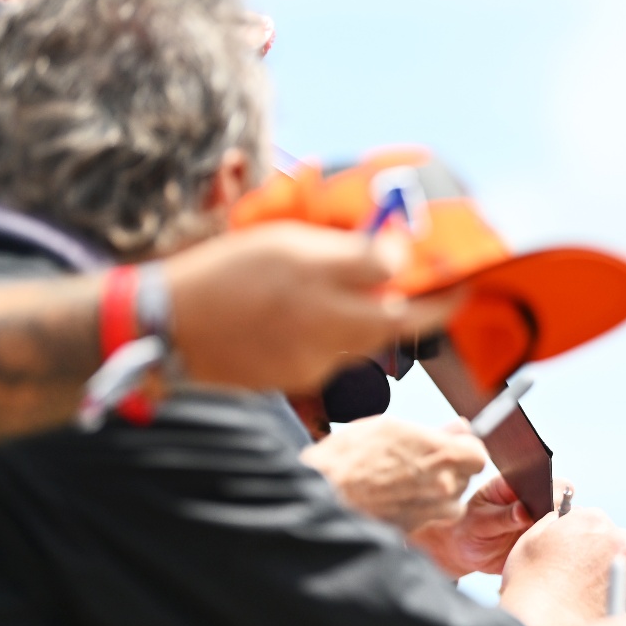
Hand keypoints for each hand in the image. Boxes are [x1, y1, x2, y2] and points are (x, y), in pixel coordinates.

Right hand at [165, 222, 462, 392]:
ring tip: (334, 283)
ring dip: (363, 312)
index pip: (410, 303)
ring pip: (358, 335)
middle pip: (390, 324)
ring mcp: (312, 364)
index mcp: (333, 305)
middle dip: (410, 303)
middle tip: (420, 280)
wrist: (166, 326)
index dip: (442, 294)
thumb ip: (352, 256)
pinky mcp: (295, 377)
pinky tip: (299, 311)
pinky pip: (329, 350)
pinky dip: (329, 328)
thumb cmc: (226, 275)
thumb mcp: (291, 247)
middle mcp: (329, 342)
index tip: (460, 277)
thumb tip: (398, 255)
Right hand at [301, 417, 487, 532]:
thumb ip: (433, 431)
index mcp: (442, 455)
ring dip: (437, 494)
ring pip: (450, 503)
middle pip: (465, 479)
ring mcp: (430, 512)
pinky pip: (428, 519)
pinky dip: (419, 510)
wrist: (319, 497)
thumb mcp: (390, 428)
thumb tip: (459, 428)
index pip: (478, 454)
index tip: (451, 447)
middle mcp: (443, 486)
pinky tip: (394, 499)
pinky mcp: (415, 530)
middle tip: (420, 463)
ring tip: (404, 482)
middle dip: (450, 470)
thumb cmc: (348, 459)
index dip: (464, 449)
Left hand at [407, 476, 569, 575]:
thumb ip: (501, 517)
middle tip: (544, 527)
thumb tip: (523, 511)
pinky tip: (541, 554)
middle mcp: (534, 499)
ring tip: (537, 543)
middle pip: (563, 497)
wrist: (467, 553)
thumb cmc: (469, 531)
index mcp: (517, 485)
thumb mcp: (479, 523)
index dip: (552, 489)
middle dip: (559, 512)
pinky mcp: (543, 538)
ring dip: (559, 531)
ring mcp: (541, 519)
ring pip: (566, 521)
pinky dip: (557, 547)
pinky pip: (560, 542)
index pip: (544, 477)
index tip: (550, 505)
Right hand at [498, 508, 625, 625]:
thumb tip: (562, 519)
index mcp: (592, 520)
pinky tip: (603, 606)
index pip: (594, 520)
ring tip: (596, 591)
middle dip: (606, 554)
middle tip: (585, 574)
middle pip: (619, 540)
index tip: (574, 553)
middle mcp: (618, 540)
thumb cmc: (530, 584)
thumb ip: (553, 523)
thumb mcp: (531, 540)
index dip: (583, 537)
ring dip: (621, 574)